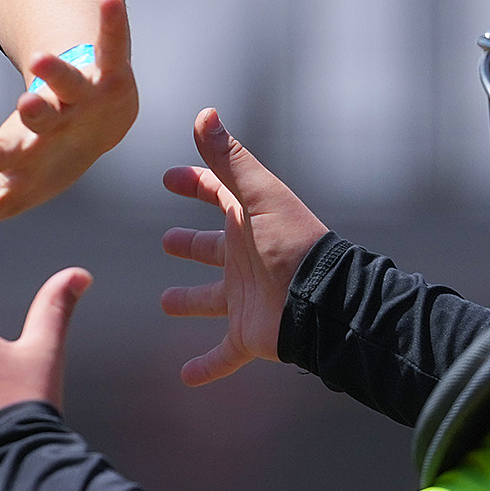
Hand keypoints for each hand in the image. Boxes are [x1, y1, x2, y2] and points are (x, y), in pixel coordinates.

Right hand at [0, 0, 134, 245]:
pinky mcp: (109, 74)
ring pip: (73, 86)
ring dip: (59, 72)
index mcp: (27, 160)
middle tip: (25, 104)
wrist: (101, 133)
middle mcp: (58, 133)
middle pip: (44, 124)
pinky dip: (111, 25)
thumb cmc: (40, 163)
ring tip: (40, 57)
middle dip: (35, 114)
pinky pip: (111, 47)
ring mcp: (86, 104)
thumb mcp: (3, 193)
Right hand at [158, 108, 328, 387]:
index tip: (168, 179)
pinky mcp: (248, 335)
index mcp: (247, 223)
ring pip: (211, 299)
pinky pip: (223, 354)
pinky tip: (185, 377)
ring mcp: (245, 299)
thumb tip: (204, 113)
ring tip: (167, 301)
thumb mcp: (258, 195)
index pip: (218, 196)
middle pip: (211, 249)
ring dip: (190, 301)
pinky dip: (206, 367)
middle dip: (190, 244)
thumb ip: (229, 159)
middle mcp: (244, 259)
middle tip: (167, 241)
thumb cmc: (292, 243)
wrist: (322, 302)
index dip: (194, 184)